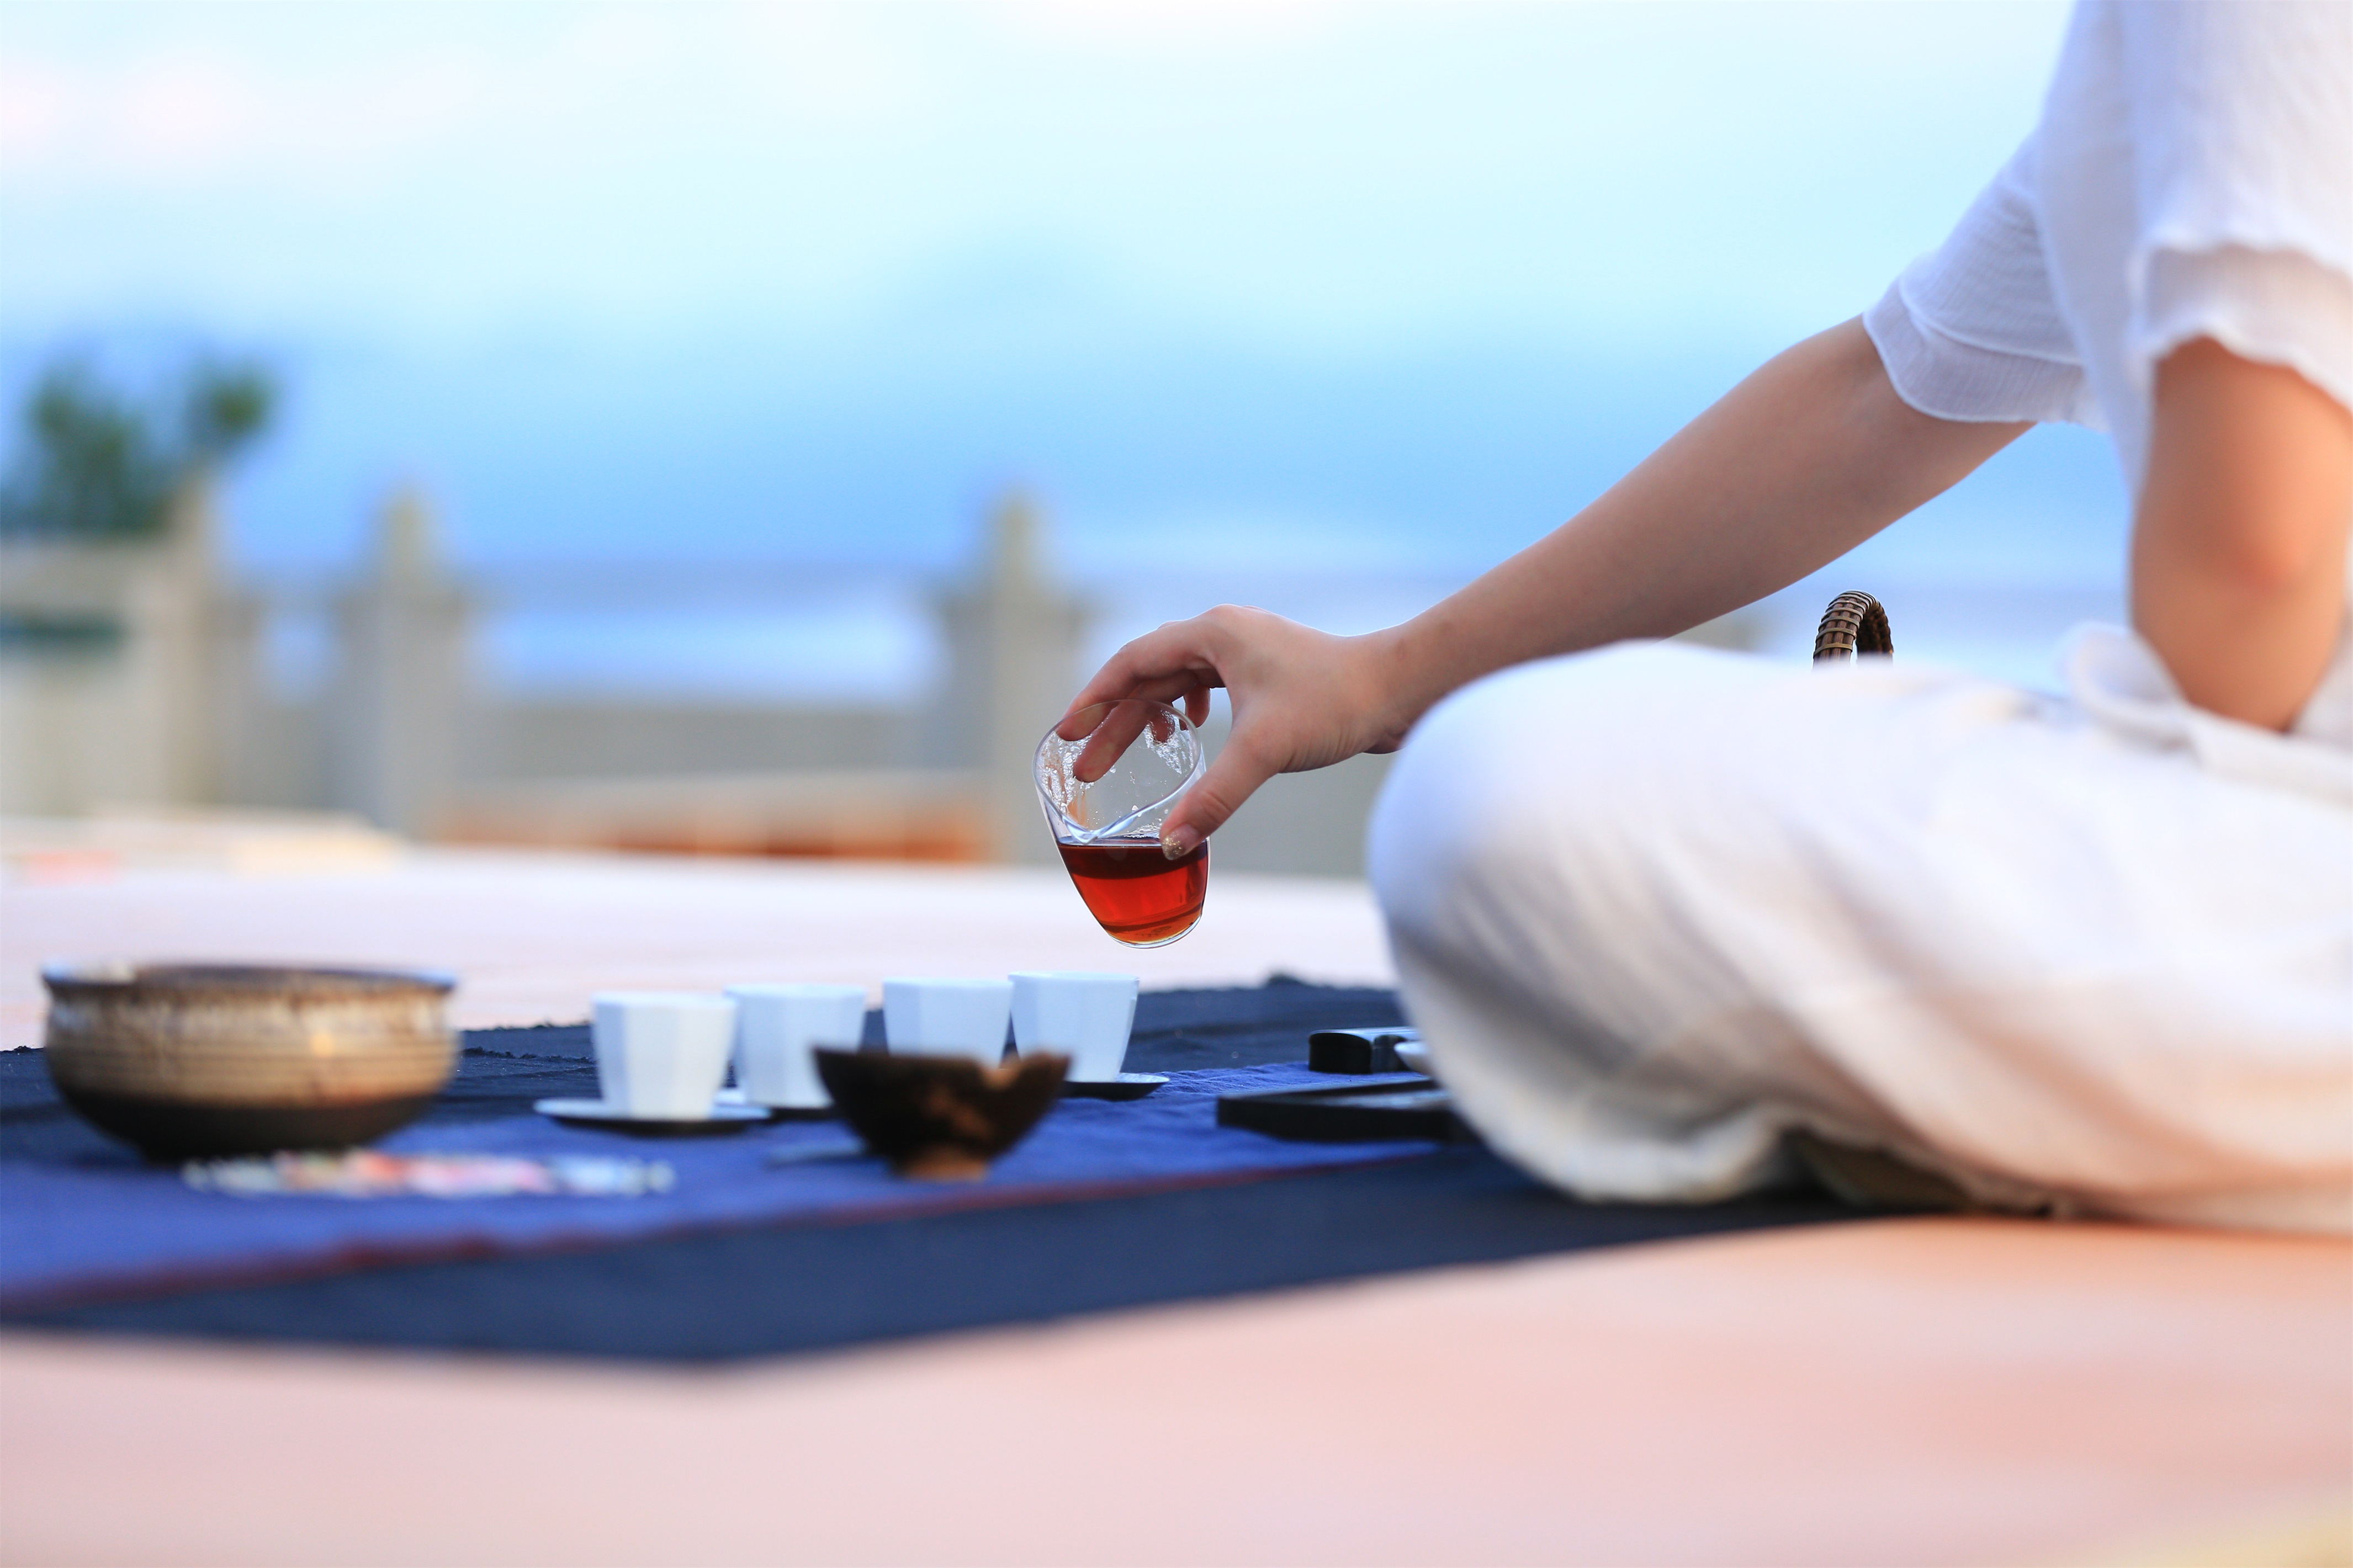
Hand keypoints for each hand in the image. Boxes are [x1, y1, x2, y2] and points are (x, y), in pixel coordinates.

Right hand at [1058, 605, 1412, 855]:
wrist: (1400, 690)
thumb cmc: (1337, 702)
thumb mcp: (1265, 751)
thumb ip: (1214, 797)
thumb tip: (1173, 843)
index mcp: (1213, 633)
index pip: (1132, 662)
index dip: (1093, 699)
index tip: (1065, 733)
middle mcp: (1224, 634)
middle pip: (1150, 676)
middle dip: (1115, 723)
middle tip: (1086, 767)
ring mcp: (1246, 650)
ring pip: (1179, 683)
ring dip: (1150, 719)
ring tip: (1130, 756)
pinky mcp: (1267, 671)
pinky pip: (1208, 686)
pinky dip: (1188, 711)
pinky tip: (1191, 733)